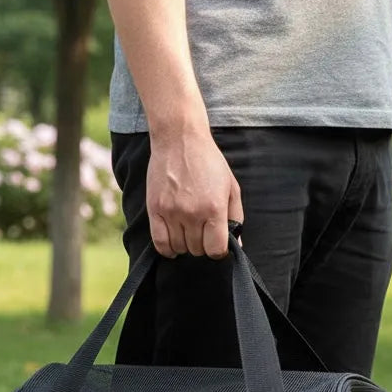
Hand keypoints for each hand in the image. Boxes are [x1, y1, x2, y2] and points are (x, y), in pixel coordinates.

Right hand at [147, 125, 243, 258]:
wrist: (180, 140)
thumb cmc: (209, 163)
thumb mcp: (231, 188)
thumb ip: (236, 218)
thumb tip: (236, 245)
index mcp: (214, 208)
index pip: (216, 250)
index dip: (218, 251)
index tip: (217, 243)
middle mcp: (192, 213)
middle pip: (197, 250)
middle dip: (202, 245)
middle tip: (203, 232)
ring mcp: (171, 212)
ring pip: (179, 247)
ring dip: (186, 245)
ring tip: (189, 231)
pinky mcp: (155, 209)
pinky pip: (159, 243)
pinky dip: (168, 248)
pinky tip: (174, 243)